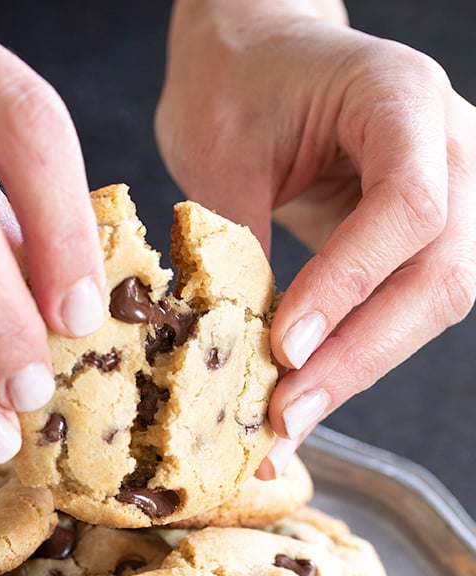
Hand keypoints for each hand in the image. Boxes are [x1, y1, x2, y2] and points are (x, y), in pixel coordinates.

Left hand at [156, 0, 475, 475]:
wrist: (260, 56)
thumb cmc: (237, 84)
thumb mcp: (219, 147)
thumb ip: (237, 241)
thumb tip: (233, 353)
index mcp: (401, 99)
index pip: (409, 206)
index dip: (350, 285)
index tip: (285, 346)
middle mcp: (450, 148)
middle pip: (441, 273)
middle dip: (358, 356)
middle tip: (286, 416)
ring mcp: (451, 195)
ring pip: (435, 303)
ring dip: (359, 371)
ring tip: (287, 424)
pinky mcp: (426, 240)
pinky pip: (406, 309)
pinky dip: (356, 358)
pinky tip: (305, 397)